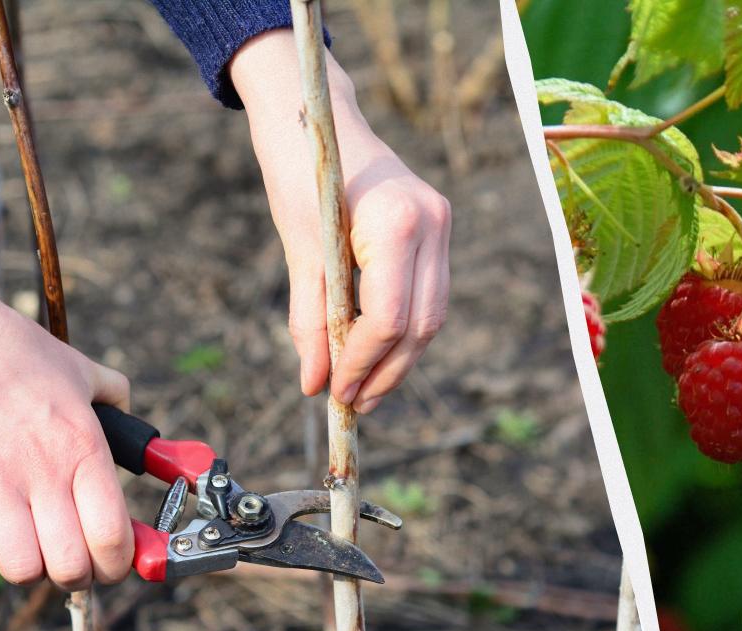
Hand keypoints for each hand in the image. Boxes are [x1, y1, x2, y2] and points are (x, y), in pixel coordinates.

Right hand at [0, 248, 133, 589]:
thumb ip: (118, 401)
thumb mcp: (84, 372)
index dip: (120, 563)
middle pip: (70, 564)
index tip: (117, 562)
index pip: (112, 534)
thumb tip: (143, 429)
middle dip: (79, 577)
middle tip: (75, 564)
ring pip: (21, 568)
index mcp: (84, 446)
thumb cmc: (19, 353)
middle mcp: (42, 468)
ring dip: (30, 573)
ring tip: (32, 553)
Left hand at [230, 30, 450, 413]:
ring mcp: (441, 224)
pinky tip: (374, 350)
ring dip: (398, 359)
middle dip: (386, 373)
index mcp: (397, 221)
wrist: (316, 113)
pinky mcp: (437, 229)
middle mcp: (432, 223)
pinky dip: (402, 329)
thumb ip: (310, 318)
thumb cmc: (300, 170)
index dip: (362, 364)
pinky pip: (428, 295)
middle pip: (421, 325)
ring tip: (361, 388)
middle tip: (352, 406)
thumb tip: (315, 384)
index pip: (389, 318)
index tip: (334, 394)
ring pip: (431, 316)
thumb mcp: (300, 247)